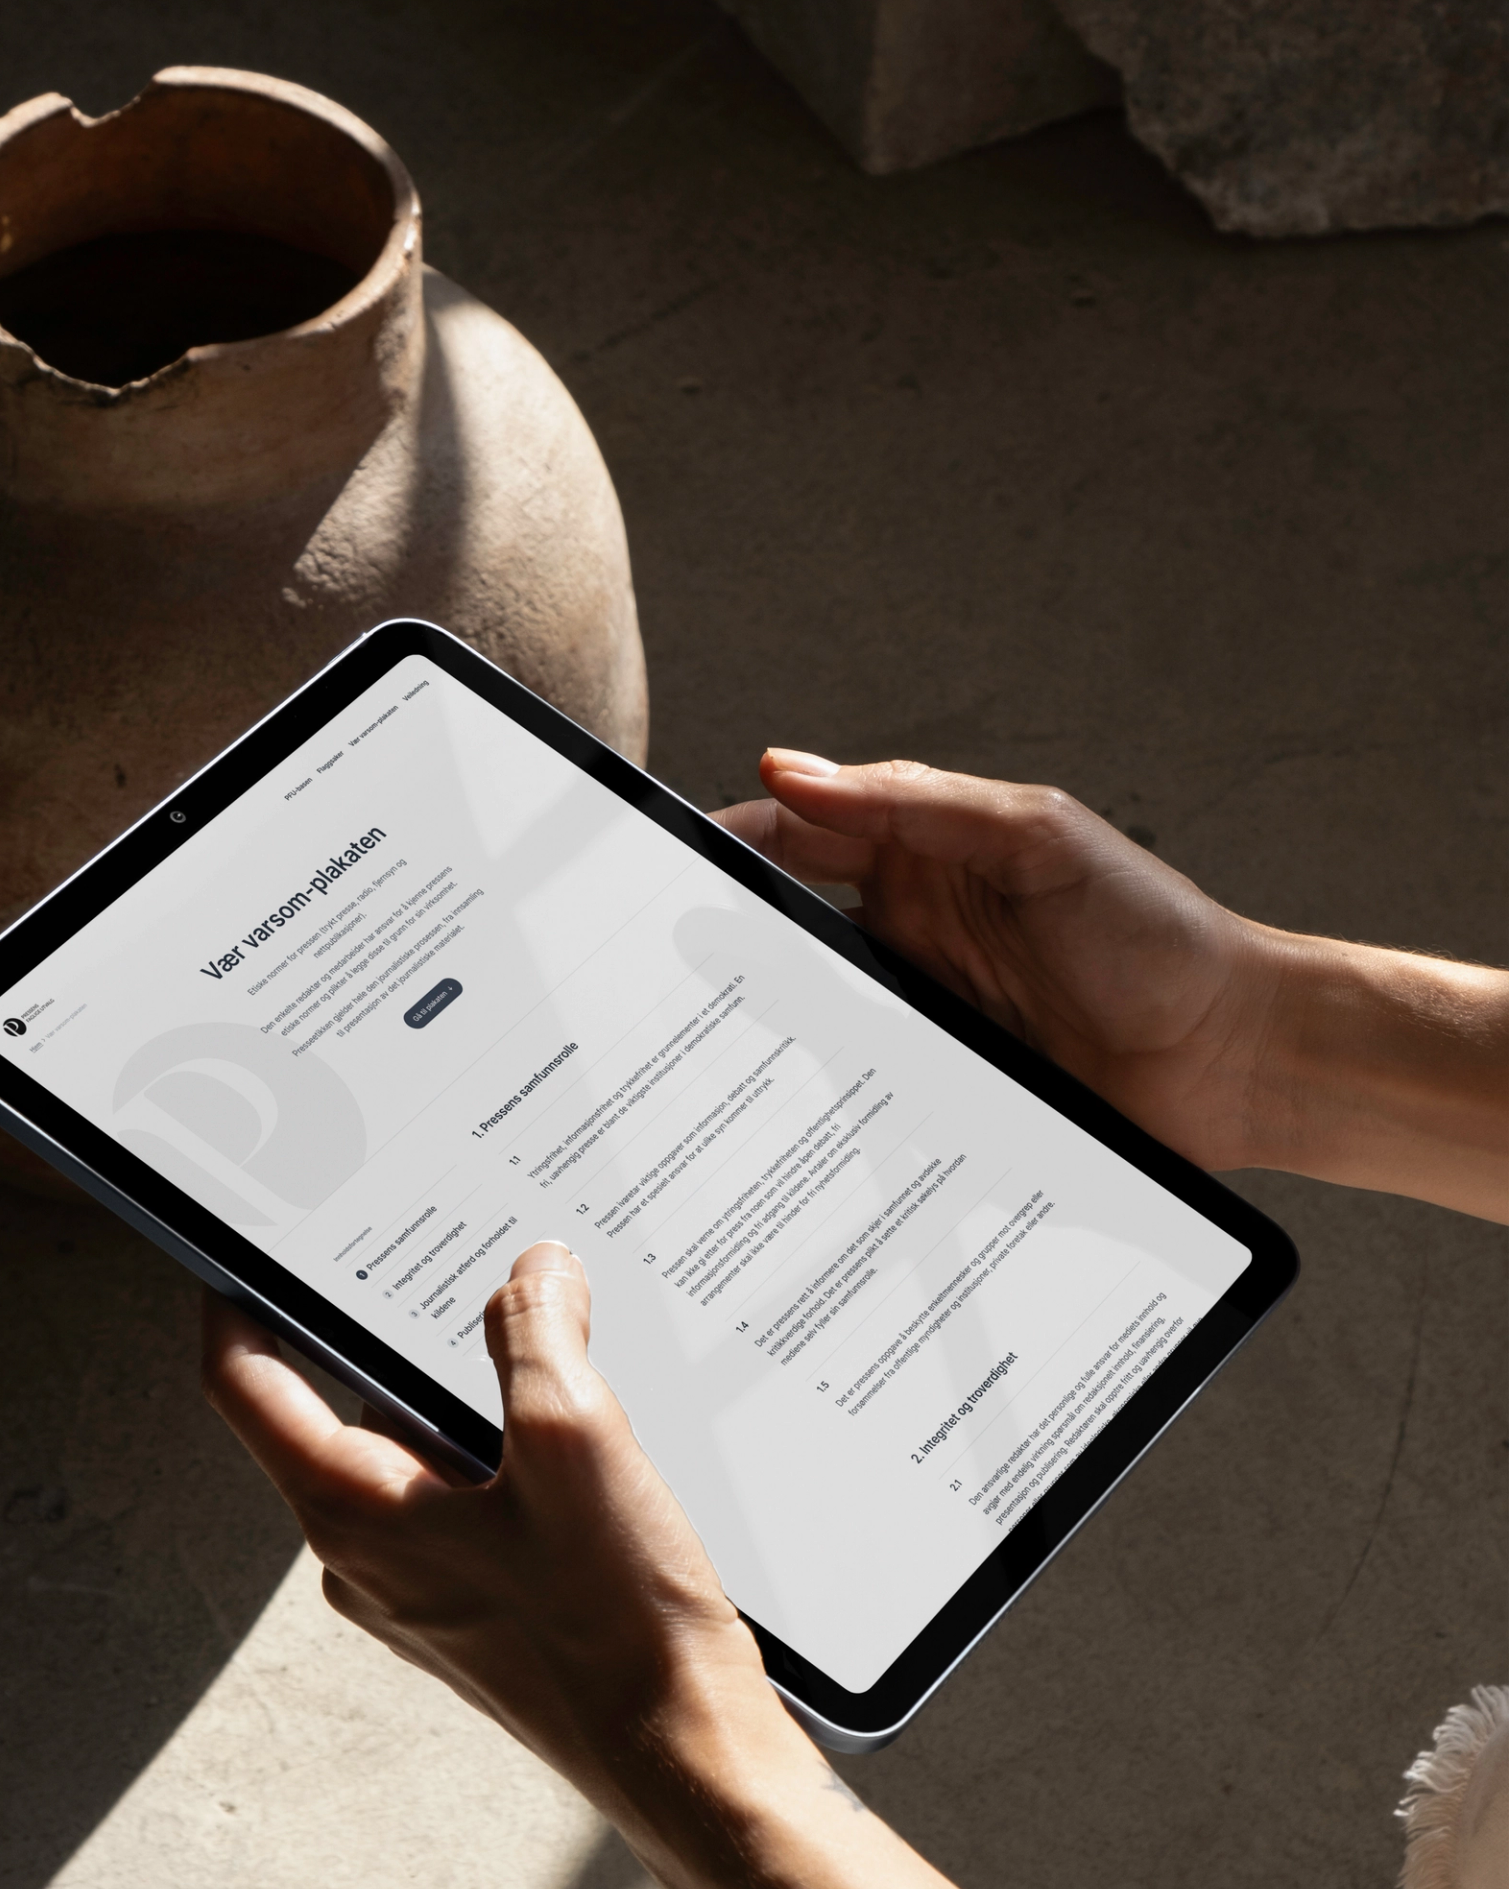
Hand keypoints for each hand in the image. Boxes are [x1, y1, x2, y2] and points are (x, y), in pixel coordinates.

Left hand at [200, 1244, 796, 1835]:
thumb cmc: (617, 1634)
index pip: (246, 1386)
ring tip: (549, 1351)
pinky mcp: (480, 1608)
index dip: (237, 1303)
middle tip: (450, 1264)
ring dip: (471, 1398)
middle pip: (343, 1409)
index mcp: (351, 1515)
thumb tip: (532, 1272)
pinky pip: (467, 1502)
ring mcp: (421, 1590)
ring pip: (418, 1454)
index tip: (247, 1247)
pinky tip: (584, 1440)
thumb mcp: (575, 1443)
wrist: (688, 1762)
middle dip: (395, 1334)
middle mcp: (366, 1560)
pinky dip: (509, 1455)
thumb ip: (537, 1335)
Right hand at [717, 753, 1277, 1169]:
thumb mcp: (1036, 837)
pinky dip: (817, 1106)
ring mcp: (918, 1018)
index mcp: (921, 856)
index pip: (793, 838)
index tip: (662, 866)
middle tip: (657, 962)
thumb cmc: (1152, 932)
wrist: (1232, 1057)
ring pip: (806, 1021)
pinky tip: (781, 1117)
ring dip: (760, 1031)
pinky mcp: (936, 1094)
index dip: (726, 849)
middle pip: (783, 934)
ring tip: (700, 1043)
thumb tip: (788, 771)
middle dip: (720, 944)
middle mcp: (908, 935)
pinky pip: (856, 1098)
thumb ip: (913, 801)